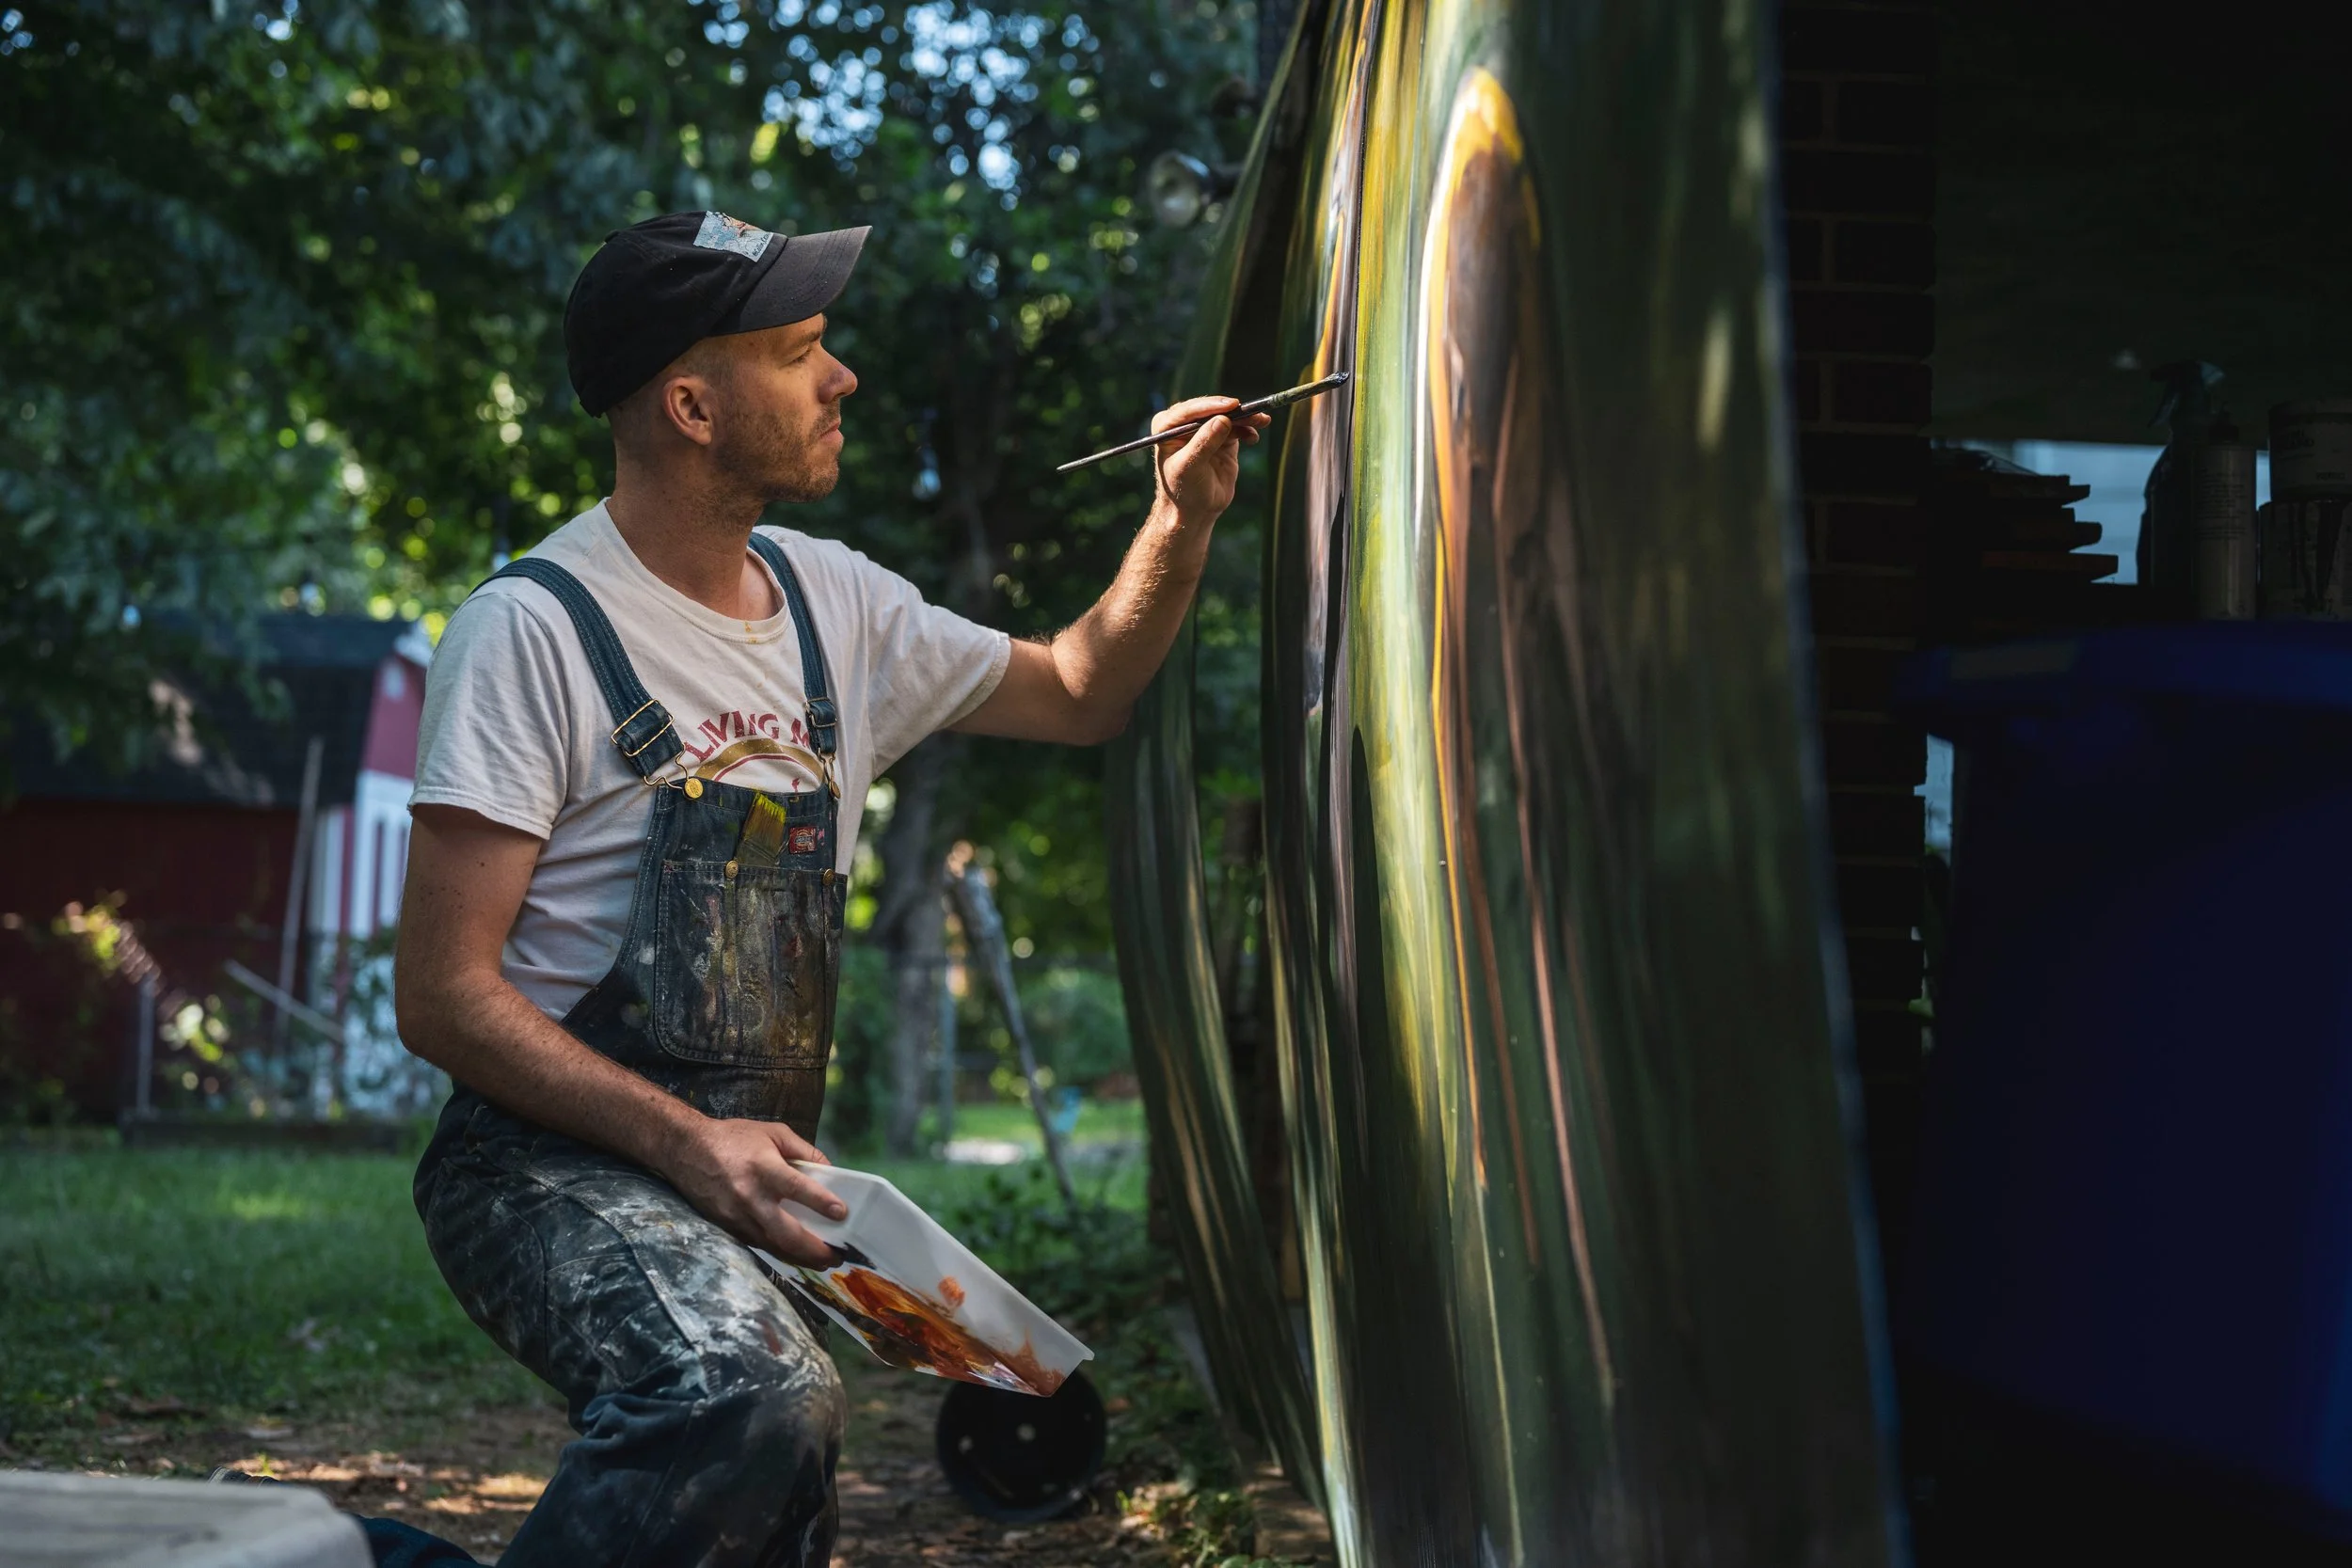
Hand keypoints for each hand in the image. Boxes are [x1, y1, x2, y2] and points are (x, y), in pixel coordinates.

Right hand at [659, 1115, 848, 1267]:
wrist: (685, 1150)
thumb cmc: (733, 1138)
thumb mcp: (774, 1132)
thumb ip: (804, 1150)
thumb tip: (830, 1171)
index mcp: (763, 1167)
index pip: (797, 1188)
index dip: (821, 1202)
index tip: (842, 1213)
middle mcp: (749, 1196)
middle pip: (786, 1232)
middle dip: (814, 1249)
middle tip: (836, 1256)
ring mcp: (736, 1216)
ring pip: (772, 1245)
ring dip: (799, 1257)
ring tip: (822, 1261)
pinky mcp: (727, 1227)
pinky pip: (757, 1244)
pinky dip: (778, 1251)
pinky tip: (795, 1253)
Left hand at [1151, 396, 1270, 525]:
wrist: (1195, 510)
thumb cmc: (1184, 490)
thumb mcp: (1190, 467)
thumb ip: (1205, 443)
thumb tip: (1223, 420)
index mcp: (1168, 426)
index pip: (1190, 410)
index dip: (1212, 406)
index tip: (1232, 405)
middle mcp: (1186, 423)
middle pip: (1212, 409)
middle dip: (1233, 410)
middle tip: (1252, 411)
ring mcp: (1205, 429)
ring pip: (1228, 416)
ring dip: (1246, 418)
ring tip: (1262, 420)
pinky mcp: (1222, 438)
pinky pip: (1237, 427)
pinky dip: (1247, 429)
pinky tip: (1253, 437)